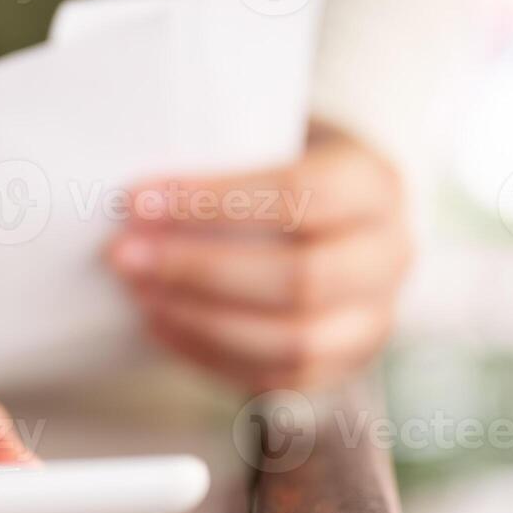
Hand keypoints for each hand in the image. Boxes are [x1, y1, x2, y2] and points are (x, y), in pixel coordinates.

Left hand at [106, 123, 411, 392]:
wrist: (340, 208)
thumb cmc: (287, 162)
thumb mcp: (273, 134)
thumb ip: (222, 154)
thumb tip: (133, 196)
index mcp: (376, 186)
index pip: (302, 195)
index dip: (214, 201)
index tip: (137, 200)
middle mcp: (389, 257)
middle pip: (300, 279)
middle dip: (198, 269)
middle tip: (123, 254)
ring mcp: (374, 320)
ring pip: (292, 341)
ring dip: (199, 320)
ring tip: (137, 293)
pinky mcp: (343, 365)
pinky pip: (276, 377)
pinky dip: (209, 354)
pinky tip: (159, 324)